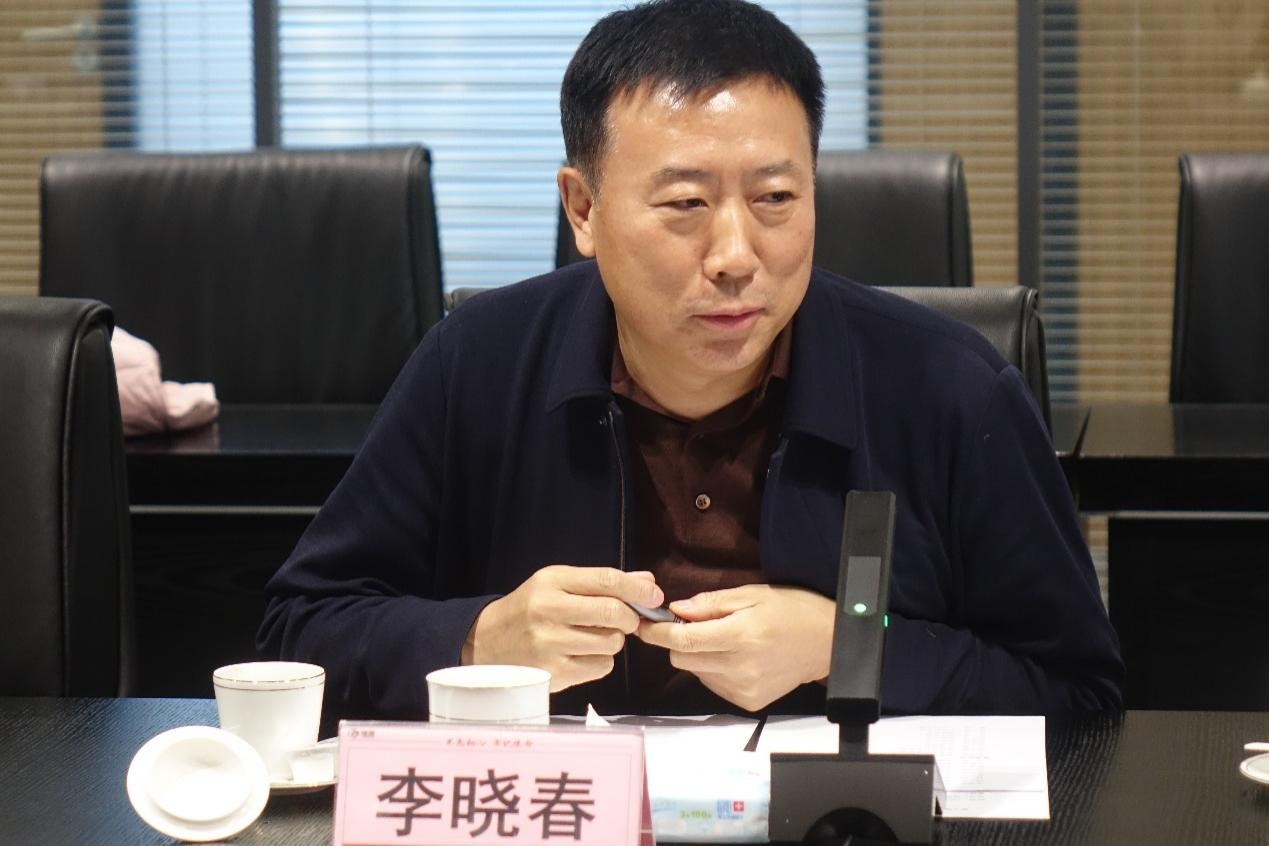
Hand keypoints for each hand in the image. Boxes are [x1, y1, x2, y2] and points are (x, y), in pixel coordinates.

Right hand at [463, 565, 662, 691]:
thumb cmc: (529, 610)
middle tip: (626, 619)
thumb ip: (600, 582)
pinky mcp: (554, 673)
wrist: (485, 643)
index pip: (606, 580)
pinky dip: (601, 661)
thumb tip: (647, 581)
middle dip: (630, 617)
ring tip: (593, 636)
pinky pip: (601, 666)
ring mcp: (550, 645)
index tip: (654, 595)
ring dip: (613, 640)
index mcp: (551, 582)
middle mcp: (549, 611)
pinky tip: (582, 654)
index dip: (637, 588)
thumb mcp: (556, 585)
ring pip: (612, 642)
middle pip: (614, 612)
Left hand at [635, 584, 833, 711]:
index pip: (683, 639)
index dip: (656, 632)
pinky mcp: (747, 702)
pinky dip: (713, 669)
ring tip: (722, 640)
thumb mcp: (752, 594)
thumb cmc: (791, 610)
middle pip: (682, 658)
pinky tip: (733, 657)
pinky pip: (713, 684)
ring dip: (697, 655)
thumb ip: (711, 604)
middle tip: (689, 625)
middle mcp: (739, 667)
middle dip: (677, 641)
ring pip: (695, 672)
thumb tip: (676, 611)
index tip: (642, 623)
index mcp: (740, 635)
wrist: (827, 644)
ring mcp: (743, 688)